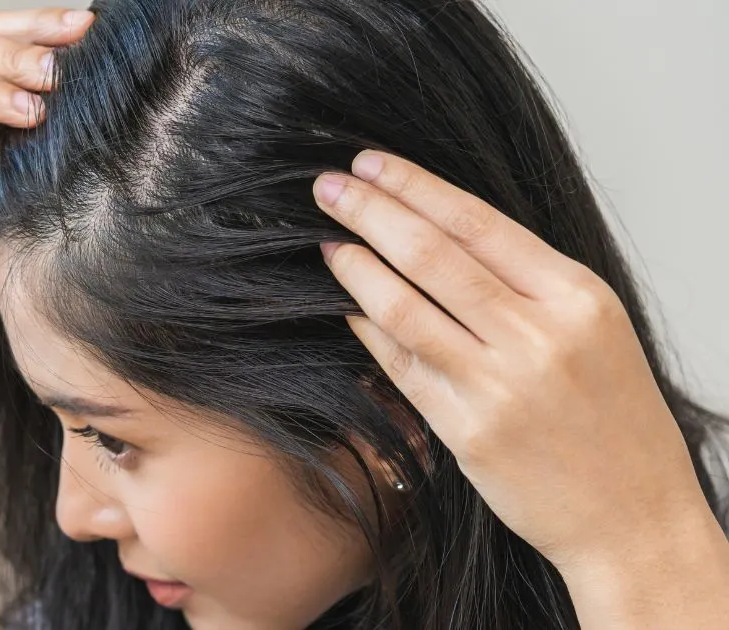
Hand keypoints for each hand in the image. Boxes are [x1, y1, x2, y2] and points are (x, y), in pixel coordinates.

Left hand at [312, 151, 719, 574]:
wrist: (633, 517)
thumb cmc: (614, 419)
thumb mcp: (593, 328)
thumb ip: (526, 283)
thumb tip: (436, 231)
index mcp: (576, 296)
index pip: (476, 220)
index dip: (412, 186)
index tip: (369, 163)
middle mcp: (538, 335)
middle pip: (431, 254)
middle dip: (369, 211)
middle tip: (327, 188)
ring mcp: (499, 386)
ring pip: (404, 307)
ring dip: (356, 268)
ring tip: (327, 243)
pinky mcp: (467, 431)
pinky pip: (400, 366)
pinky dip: (367, 330)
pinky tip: (347, 307)